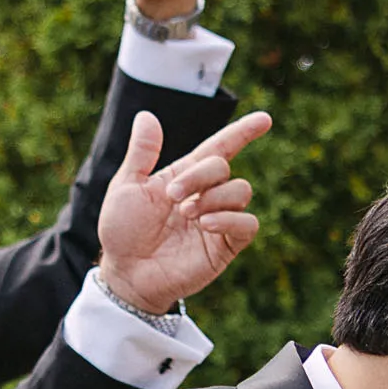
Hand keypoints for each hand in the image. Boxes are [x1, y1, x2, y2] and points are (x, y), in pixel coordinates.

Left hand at [96, 106, 271, 317]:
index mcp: (185, 176)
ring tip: (187, 215)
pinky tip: (205, 225)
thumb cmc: (123, 232)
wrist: (126, 273)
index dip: (243, 132)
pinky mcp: (225, 246)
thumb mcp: (126, 187)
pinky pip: (248, 224)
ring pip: (241, 191)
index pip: (220, 147)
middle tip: (173, 198)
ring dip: (214, 198)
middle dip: (200, 176)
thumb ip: (141, 153)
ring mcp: (218, 221)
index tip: (264, 119)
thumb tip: (146, 116)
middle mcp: (206, 195)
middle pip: (224, 167)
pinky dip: (229, 219)